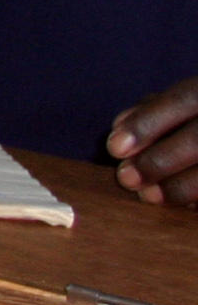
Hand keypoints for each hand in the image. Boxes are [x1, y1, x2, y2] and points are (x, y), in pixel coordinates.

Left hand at [109, 80, 197, 205]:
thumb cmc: (195, 118)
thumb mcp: (180, 104)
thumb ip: (151, 111)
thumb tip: (120, 126)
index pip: (182, 99)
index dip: (146, 123)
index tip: (115, 148)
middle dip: (159, 161)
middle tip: (127, 178)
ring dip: (180, 186)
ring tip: (149, 195)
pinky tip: (186, 205)